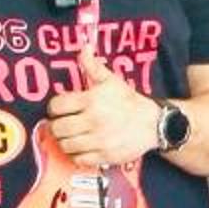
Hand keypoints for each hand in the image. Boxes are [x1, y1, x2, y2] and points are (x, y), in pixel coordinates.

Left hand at [44, 50, 159, 167]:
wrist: (153, 124)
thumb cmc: (129, 102)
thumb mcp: (111, 81)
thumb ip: (93, 65)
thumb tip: (84, 47)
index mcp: (91, 100)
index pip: (56, 106)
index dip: (55, 107)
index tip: (60, 109)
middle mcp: (93, 121)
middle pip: (58, 128)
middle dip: (57, 125)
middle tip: (62, 124)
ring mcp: (99, 140)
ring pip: (66, 145)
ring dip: (65, 141)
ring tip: (71, 136)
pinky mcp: (105, 156)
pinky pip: (79, 159)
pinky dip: (76, 155)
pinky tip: (81, 147)